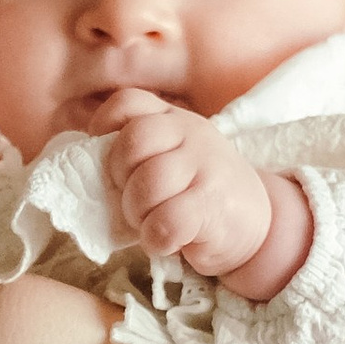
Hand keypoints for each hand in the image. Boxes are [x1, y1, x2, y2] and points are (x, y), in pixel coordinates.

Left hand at [96, 90, 311, 295]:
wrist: (258, 223)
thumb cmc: (198, 192)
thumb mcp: (173, 157)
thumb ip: (137, 155)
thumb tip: (86, 171)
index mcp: (173, 119)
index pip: (127, 103)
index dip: (103, 130)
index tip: (108, 163)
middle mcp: (190, 134)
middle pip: (132, 142)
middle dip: (118, 178)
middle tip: (131, 200)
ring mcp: (205, 167)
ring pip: (146, 183)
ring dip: (136, 213)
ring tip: (148, 222)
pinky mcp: (212, 205)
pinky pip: (165, 221)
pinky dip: (155, 238)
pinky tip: (165, 241)